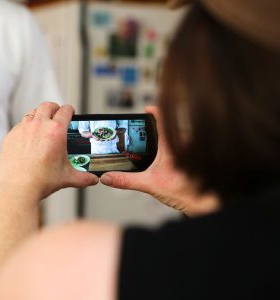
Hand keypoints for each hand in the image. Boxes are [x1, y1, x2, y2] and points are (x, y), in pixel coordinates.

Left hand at [0, 102, 98, 201]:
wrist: (18, 188)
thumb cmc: (41, 181)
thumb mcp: (68, 178)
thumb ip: (83, 177)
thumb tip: (93, 179)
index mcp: (56, 131)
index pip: (65, 111)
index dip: (70, 110)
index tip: (70, 112)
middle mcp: (39, 125)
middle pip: (47, 106)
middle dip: (54, 108)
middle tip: (57, 113)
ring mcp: (23, 129)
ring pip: (32, 113)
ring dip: (39, 115)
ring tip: (42, 124)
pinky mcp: (11, 136)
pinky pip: (20, 125)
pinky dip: (25, 128)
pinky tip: (28, 139)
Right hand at [100, 106, 218, 216]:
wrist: (203, 203)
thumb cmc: (185, 193)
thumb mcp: (150, 184)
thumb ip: (127, 180)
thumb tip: (109, 177)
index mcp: (172, 144)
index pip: (163, 119)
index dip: (154, 112)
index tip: (147, 110)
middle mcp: (184, 143)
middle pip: (170, 127)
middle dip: (158, 129)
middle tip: (146, 130)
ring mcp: (191, 150)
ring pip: (178, 136)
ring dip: (168, 139)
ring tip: (156, 145)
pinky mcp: (195, 158)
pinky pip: (185, 145)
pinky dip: (175, 147)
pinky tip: (168, 158)